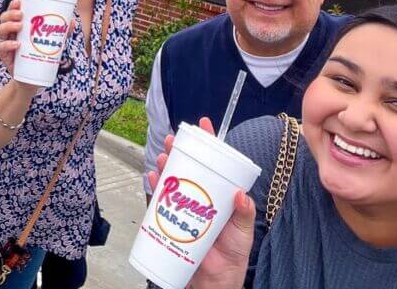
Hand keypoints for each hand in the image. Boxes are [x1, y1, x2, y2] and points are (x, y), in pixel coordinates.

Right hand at [0, 0, 74, 84]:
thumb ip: (61, 33)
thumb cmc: (40, 56)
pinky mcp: (5, 57)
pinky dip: (7, 44)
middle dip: (10, 14)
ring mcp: (6, 44)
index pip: (12, 12)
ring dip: (8, 26)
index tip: (19, 2)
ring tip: (19, 26)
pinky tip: (17, 44)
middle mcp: (10, 33)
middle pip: (3, 18)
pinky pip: (1, 48)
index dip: (12, 5)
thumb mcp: (52, 43)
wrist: (33, 80)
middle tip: (21, 14)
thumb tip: (72, 21)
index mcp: (19, 26)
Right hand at [146, 119, 254, 288]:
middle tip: (173, 138)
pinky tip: (152, 176)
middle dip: (179, 150)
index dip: (209, 143)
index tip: (204, 124)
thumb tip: (241, 194)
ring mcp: (184, 208)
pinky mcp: (170, 221)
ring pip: (172, 179)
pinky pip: (159, 201)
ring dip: (165, 165)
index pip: (215, 163)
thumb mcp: (243, 232)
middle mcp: (200, 197)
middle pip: (188, 166)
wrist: (213, 283)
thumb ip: (244, 214)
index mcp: (218, 195)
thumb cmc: (232, 257)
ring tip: (163, 155)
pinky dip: (154, 187)